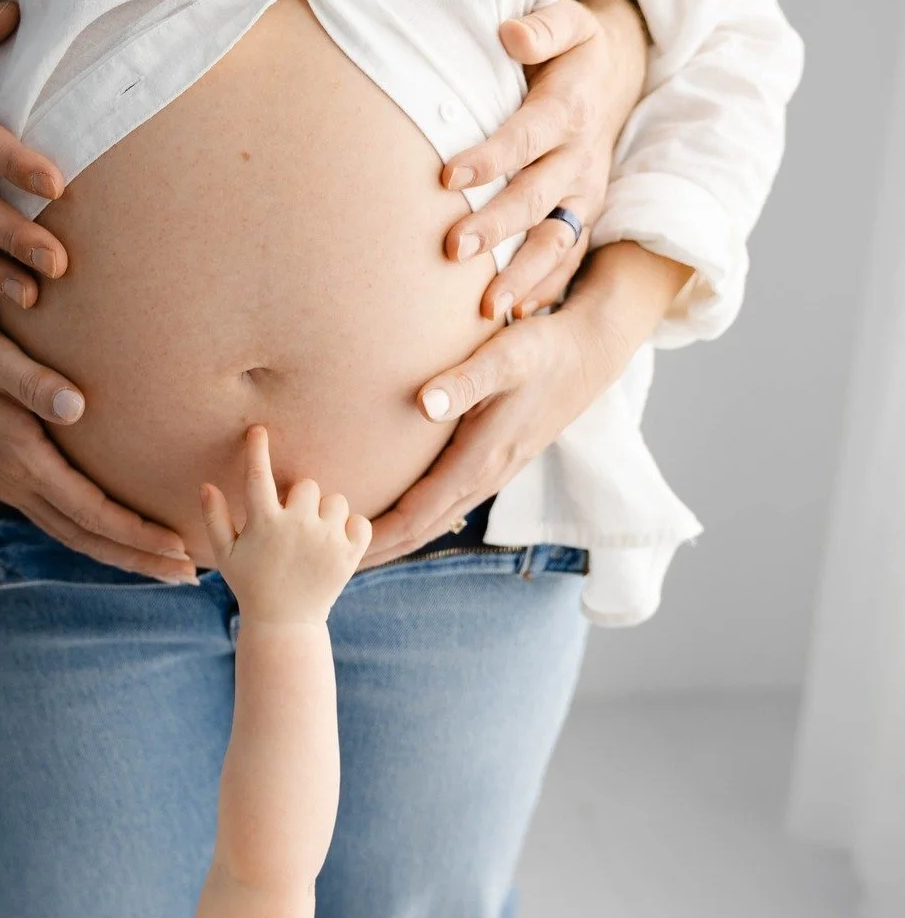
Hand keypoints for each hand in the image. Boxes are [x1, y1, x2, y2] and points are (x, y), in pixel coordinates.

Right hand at [0, 304, 199, 581]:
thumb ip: (36, 383)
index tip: (179, 546)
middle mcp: (16, 484)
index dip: (136, 533)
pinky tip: (121, 539)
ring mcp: (11, 487)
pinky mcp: (10, 480)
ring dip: (121, 555)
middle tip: (190, 576)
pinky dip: (97, 537)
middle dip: (139, 559)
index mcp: (21, 460)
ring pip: (73, 536)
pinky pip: (61, 522)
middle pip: (87, 538)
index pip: (90, 510)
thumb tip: (78, 406)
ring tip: (167, 567)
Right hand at [200, 427, 371, 624]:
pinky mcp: (349, 554)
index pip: (258, 475)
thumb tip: (206, 485)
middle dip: (301, 499)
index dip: (257, 449)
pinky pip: (359, 522)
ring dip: (326, 513)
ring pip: (335, 500)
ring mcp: (326, 540)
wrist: (286, 623)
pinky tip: (335, 544)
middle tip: (294, 524)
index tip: (258, 430)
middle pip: (307, 485)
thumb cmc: (251, 584)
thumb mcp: (225, 555)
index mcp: (263, 523)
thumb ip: (214, 519)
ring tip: (314, 537)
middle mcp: (297, 526)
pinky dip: (351, 529)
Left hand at [364, 244, 691, 565]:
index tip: (338, 551)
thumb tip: (424, 404)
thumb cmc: (543, 350)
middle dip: (376, 551)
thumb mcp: (506, 356)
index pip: (418, 515)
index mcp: (480, 460)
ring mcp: (491, 473)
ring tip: (350, 548)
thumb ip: (465, 380)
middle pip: (421, 529)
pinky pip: (445, 503)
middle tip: (329, 566)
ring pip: (434, 519)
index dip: (376, 537)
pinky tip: (394, 514)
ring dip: (394, 538)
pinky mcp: (493, 463)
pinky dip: (414, 517)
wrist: (588, 354)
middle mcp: (485, 476)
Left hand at [444, 0, 649, 322]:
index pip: (526, 136)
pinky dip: (548, 289)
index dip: (490, 155)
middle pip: (536, 197)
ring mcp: (585, 195)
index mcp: (568, 111)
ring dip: (523, 274)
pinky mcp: (583, 218)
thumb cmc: (573, 51)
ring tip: (487, 307)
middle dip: (496, 225)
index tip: (447, 173)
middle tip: (452, 249)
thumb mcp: (570, 21)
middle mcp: (580, 159)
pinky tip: (518, 317)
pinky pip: (570, 260)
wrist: (616, 76)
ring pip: (556, 240)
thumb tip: (511, 33)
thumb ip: (542, 27)